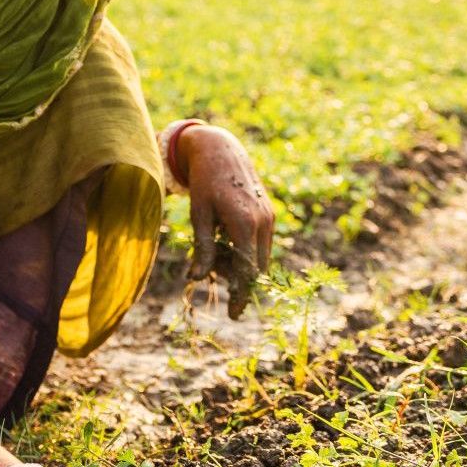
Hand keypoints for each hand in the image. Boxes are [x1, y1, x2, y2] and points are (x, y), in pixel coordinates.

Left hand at [178, 124, 274, 284]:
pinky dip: (245, 250)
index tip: (234, 316)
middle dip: (236, 278)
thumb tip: (197, 279)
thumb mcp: (199, 215)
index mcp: (244, 223)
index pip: (247, 272)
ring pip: (260, 258)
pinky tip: (226, 237)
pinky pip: (261, 244)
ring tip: (216, 247)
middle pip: (256, 268)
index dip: (240, 295)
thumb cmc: (204, 182)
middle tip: (212, 267)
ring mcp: (269, 218)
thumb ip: (203, 248)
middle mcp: (263, 222)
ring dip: (240, 264)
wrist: (221, 150)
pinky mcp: (269, 214)